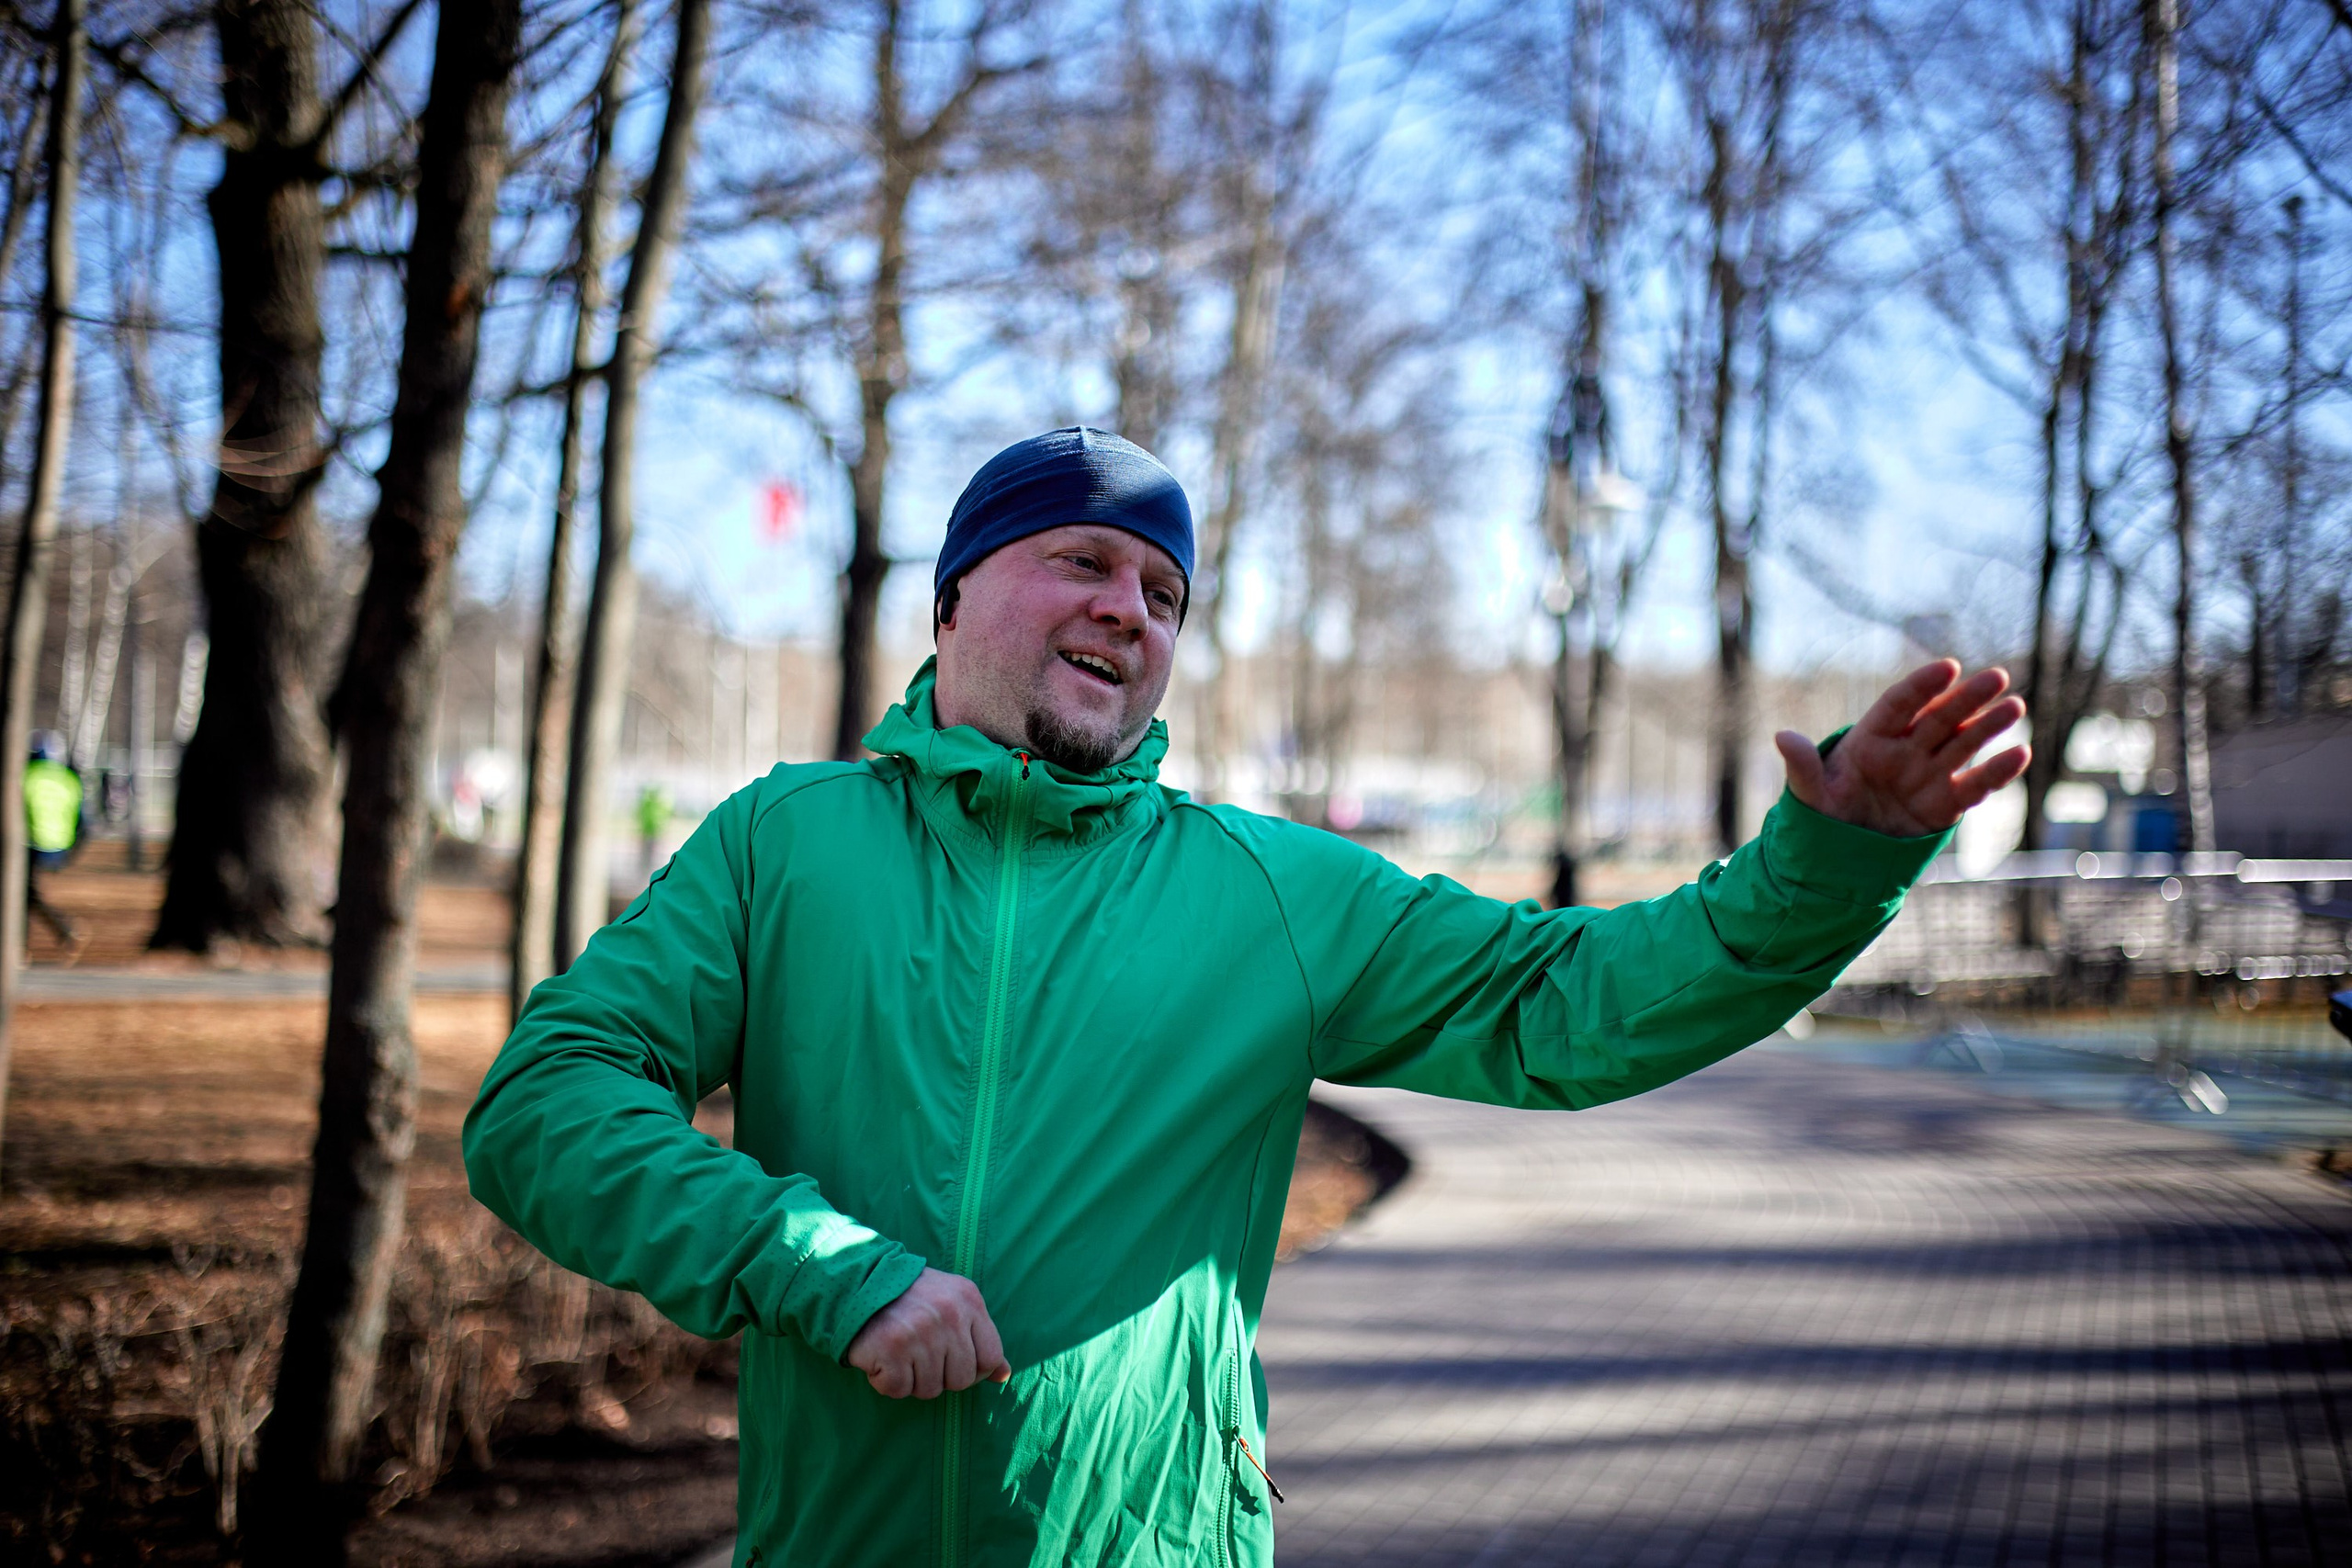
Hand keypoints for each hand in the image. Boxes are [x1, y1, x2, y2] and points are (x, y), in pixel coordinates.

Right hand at [844, 1267, 1011, 1398]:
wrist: (859, 1281)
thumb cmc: (911, 1297)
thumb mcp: (954, 1303)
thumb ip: (980, 1337)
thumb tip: (1003, 1376)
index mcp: (969, 1300)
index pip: (991, 1358)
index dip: (973, 1370)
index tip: (953, 1361)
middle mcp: (948, 1315)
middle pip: (961, 1380)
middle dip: (940, 1376)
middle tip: (919, 1353)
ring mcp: (920, 1333)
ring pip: (929, 1389)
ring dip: (911, 1379)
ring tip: (900, 1351)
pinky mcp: (891, 1350)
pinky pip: (898, 1390)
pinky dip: (887, 1381)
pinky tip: (882, 1357)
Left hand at [1774, 659, 2031, 837]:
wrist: (1841, 855)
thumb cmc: (1823, 813)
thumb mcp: (1809, 792)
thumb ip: (1803, 766)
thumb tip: (1782, 736)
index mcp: (1871, 738)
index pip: (1899, 705)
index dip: (1923, 686)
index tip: (1948, 667)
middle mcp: (1905, 750)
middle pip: (1939, 717)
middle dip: (1967, 698)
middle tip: (1997, 676)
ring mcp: (1928, 775)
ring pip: (1963, 744)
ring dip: (1988, 726)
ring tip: (2015, 706)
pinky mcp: (1945, 804)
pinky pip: (1974, 785)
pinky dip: (1996, 772)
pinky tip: (2019, 754)